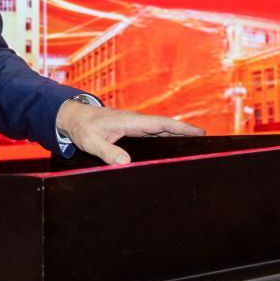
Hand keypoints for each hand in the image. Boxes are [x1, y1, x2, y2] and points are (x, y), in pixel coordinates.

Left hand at [55, 100, 203, 166]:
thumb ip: (107, 152)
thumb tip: (126, 163)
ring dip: (177, 134)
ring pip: (161, 129)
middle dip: (186, 132)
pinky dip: (166, 136)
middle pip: (166, 127)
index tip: (199, 132)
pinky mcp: (131, 130)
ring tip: (195, 144)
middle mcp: (136, 122)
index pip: (161, 124)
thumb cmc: (81, 127)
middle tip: (206, 140)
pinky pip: (153, 132)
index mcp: (130, 122)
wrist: (73, 117)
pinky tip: (173, 145)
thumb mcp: (91, 141)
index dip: (181, 128)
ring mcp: (134, 125)